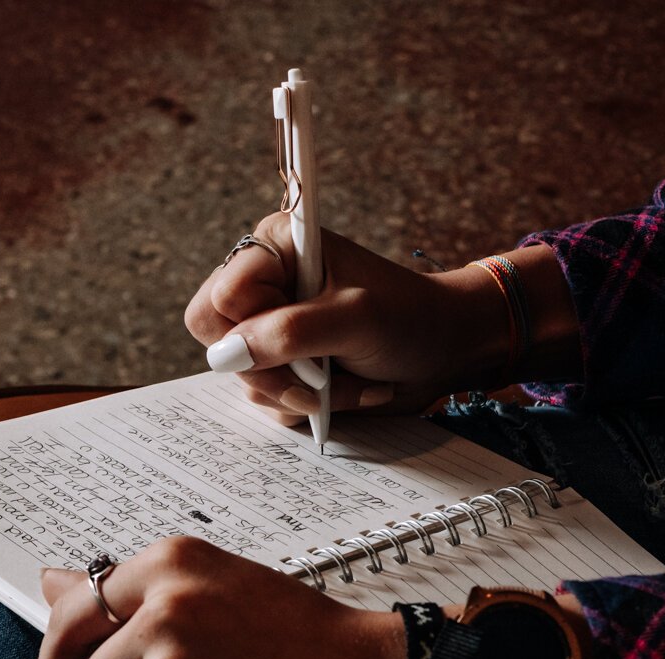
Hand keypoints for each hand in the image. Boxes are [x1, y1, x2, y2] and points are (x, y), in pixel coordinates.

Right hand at [185, 212, 515, 420]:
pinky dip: (307, 403)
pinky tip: (350, 388)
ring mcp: (271, 328)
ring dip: (298, 391)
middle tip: (317, 377)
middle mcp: (264, 285)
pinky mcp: (284, 364)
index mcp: (273, 249)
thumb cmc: (410, 317)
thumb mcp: (354, 319)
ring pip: (243, 376)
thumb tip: (225, 356)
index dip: (252, 329)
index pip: (220, 299)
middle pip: (218, 342)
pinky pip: (266, 398)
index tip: (301, 336)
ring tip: (346, 379)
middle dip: (270, 371)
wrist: (447, 349)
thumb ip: (288, 332)